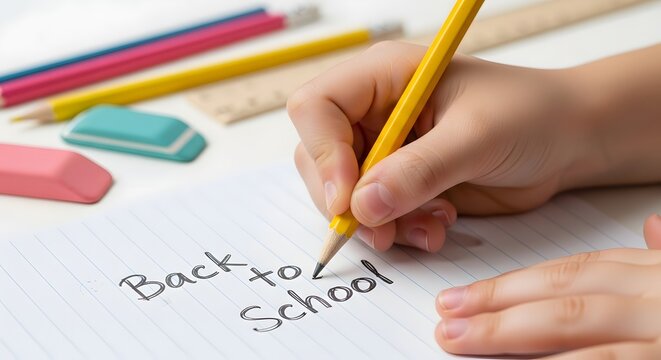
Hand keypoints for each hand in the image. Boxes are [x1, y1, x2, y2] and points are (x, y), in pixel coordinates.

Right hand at [288, 41, 586, 251]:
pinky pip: (375, 215)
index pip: (317, 108)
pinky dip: (398, 230)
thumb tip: (361, 205)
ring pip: (345, 194)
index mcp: (384, 77)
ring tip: (429, 228)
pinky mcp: (402, 182)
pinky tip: (436, 226)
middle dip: (347, 201)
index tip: (346, 200)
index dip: (322, 155)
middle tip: (382, 230)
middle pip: (320, 158)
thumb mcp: (476, 137)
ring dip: (379, 223)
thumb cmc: (531, 115)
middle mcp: (376, 112)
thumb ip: (419, 170)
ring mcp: (387, 149)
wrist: (567, 143)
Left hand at [435, 214, 660, 358]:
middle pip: (562, 292)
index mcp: (653, 271)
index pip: (572, 270)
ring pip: (570, 322)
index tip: (462, 296)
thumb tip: (650, 225)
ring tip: (458, 340)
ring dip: (507, 333)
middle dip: (497, 304)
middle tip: (445, 317)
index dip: (512, 284)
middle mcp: (653, 293)